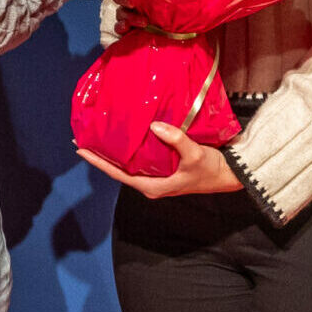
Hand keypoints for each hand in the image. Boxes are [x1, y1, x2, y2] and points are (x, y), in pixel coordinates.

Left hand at [76, 122, 242, 196]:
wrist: (231, 175)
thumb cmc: (211, 169)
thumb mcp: (194, 155)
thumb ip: (175, 140)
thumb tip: (154, 125)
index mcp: (152, 186)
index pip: (117, 174)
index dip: (98, 162)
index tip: (80, 149)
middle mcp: (151, 183)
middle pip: (120, 169)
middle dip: (102, 155)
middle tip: (85, 137)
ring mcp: (158, 177)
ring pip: (130, 163)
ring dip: (116, 151)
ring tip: (101, 134)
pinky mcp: (165, 169)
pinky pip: (142, 158)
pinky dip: (132, 148)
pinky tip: (128, 135)